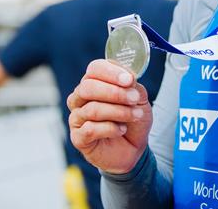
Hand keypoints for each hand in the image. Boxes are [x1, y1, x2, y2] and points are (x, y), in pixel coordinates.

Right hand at [67, 59, 152, 173]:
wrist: (134, 148)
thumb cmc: (133, 120)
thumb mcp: (140, 100)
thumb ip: (133, 86)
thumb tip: (128, 78)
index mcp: (95, 82)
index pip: (95, 69)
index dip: (111, 72)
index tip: (130, 80)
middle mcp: (81, 98)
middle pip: (88, 87)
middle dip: (115, 93)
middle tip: (134, 99)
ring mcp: (77, 117)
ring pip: (92, 109)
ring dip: (118, 112)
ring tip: (135, 115)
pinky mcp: (78, 137)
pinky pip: (90, 129)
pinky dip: (110, 129)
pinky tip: (121, 130)